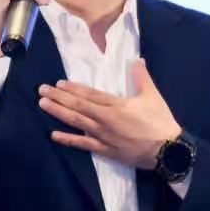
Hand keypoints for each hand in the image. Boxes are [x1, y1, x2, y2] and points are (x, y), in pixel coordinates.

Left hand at [37, 58, 180, 168]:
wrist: (168, 150)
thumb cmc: (160, 121)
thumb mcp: (153, 96)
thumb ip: (142, 77)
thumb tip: (137, 60)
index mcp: (116, 105)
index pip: (89, 94)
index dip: (72, 88)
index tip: (58, 84)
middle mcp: (105, 119)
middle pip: (78, 106)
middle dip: (58, 97)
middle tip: (41, 90)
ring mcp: (103, 135)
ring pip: (77, 122)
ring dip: (59, 113)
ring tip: (43, 105)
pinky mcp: (105, 150)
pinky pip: (84, 145)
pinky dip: (69, 140)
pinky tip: (54, 134)